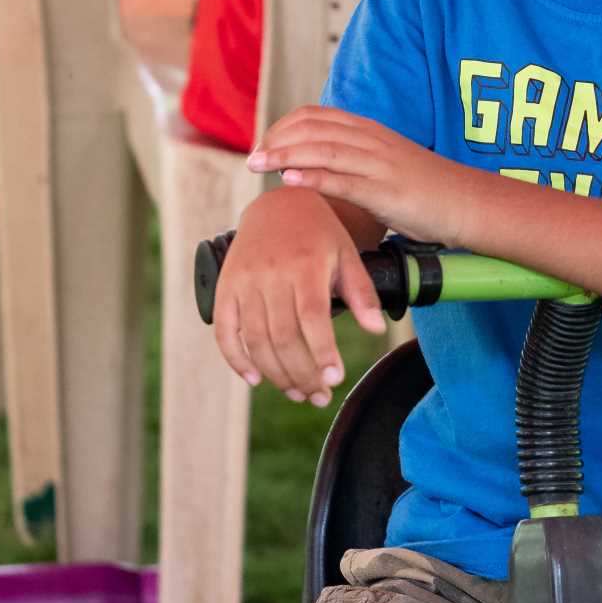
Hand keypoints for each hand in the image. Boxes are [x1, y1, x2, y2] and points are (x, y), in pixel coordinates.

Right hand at [212, 185, 384, 405]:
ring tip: (297, 392)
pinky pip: (225, 330)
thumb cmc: (320, 234)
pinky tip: (255, 378)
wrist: (278, 206)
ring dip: (276, 374)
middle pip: (283, 336)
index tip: (335, 379)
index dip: (322, 351)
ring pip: (256, 339)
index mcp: (306, 264)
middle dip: (302, 373)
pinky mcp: (225, 287)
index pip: (312, 316)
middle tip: (319, 396)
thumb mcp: (347, 255)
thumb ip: (362, 292)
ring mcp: (245, 281)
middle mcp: (272, 273)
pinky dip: (236, 359)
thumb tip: (377, 330)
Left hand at [248, 106, 464, 246]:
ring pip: (324, 149)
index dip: (284, 126)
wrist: (465, 202)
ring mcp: (379, 164)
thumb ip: (355, 159)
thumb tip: (317, 167)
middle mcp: (372, 140)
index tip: (264, 146)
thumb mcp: (385, 163)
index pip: (317, 116)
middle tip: (252, 159)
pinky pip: (344, 179)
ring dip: (285, 155)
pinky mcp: (386, 191)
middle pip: (314, 128)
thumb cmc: (424, 189)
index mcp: (370, 131)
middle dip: (276, 140)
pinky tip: (290, 180)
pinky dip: (314, 176)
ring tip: (258, 165)